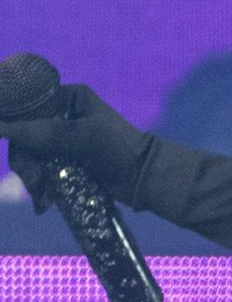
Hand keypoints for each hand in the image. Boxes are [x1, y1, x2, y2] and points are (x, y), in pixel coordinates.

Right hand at [0, 80, 157, 213]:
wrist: (146, 180)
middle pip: (23, 137)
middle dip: (26, 163)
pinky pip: (40, 171)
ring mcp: (62, 139)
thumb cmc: (122, 150)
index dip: (15, 131)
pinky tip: (45, 203)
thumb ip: (44, 132)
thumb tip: (0, 126)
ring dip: (32, 179)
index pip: (24, 110)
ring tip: (43, 198)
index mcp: (67, 98)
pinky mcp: (65, 161)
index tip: (21, 156)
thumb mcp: (84, 137)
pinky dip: (40, 186)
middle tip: (34, 183)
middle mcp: (61, 115)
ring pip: (29, 157)